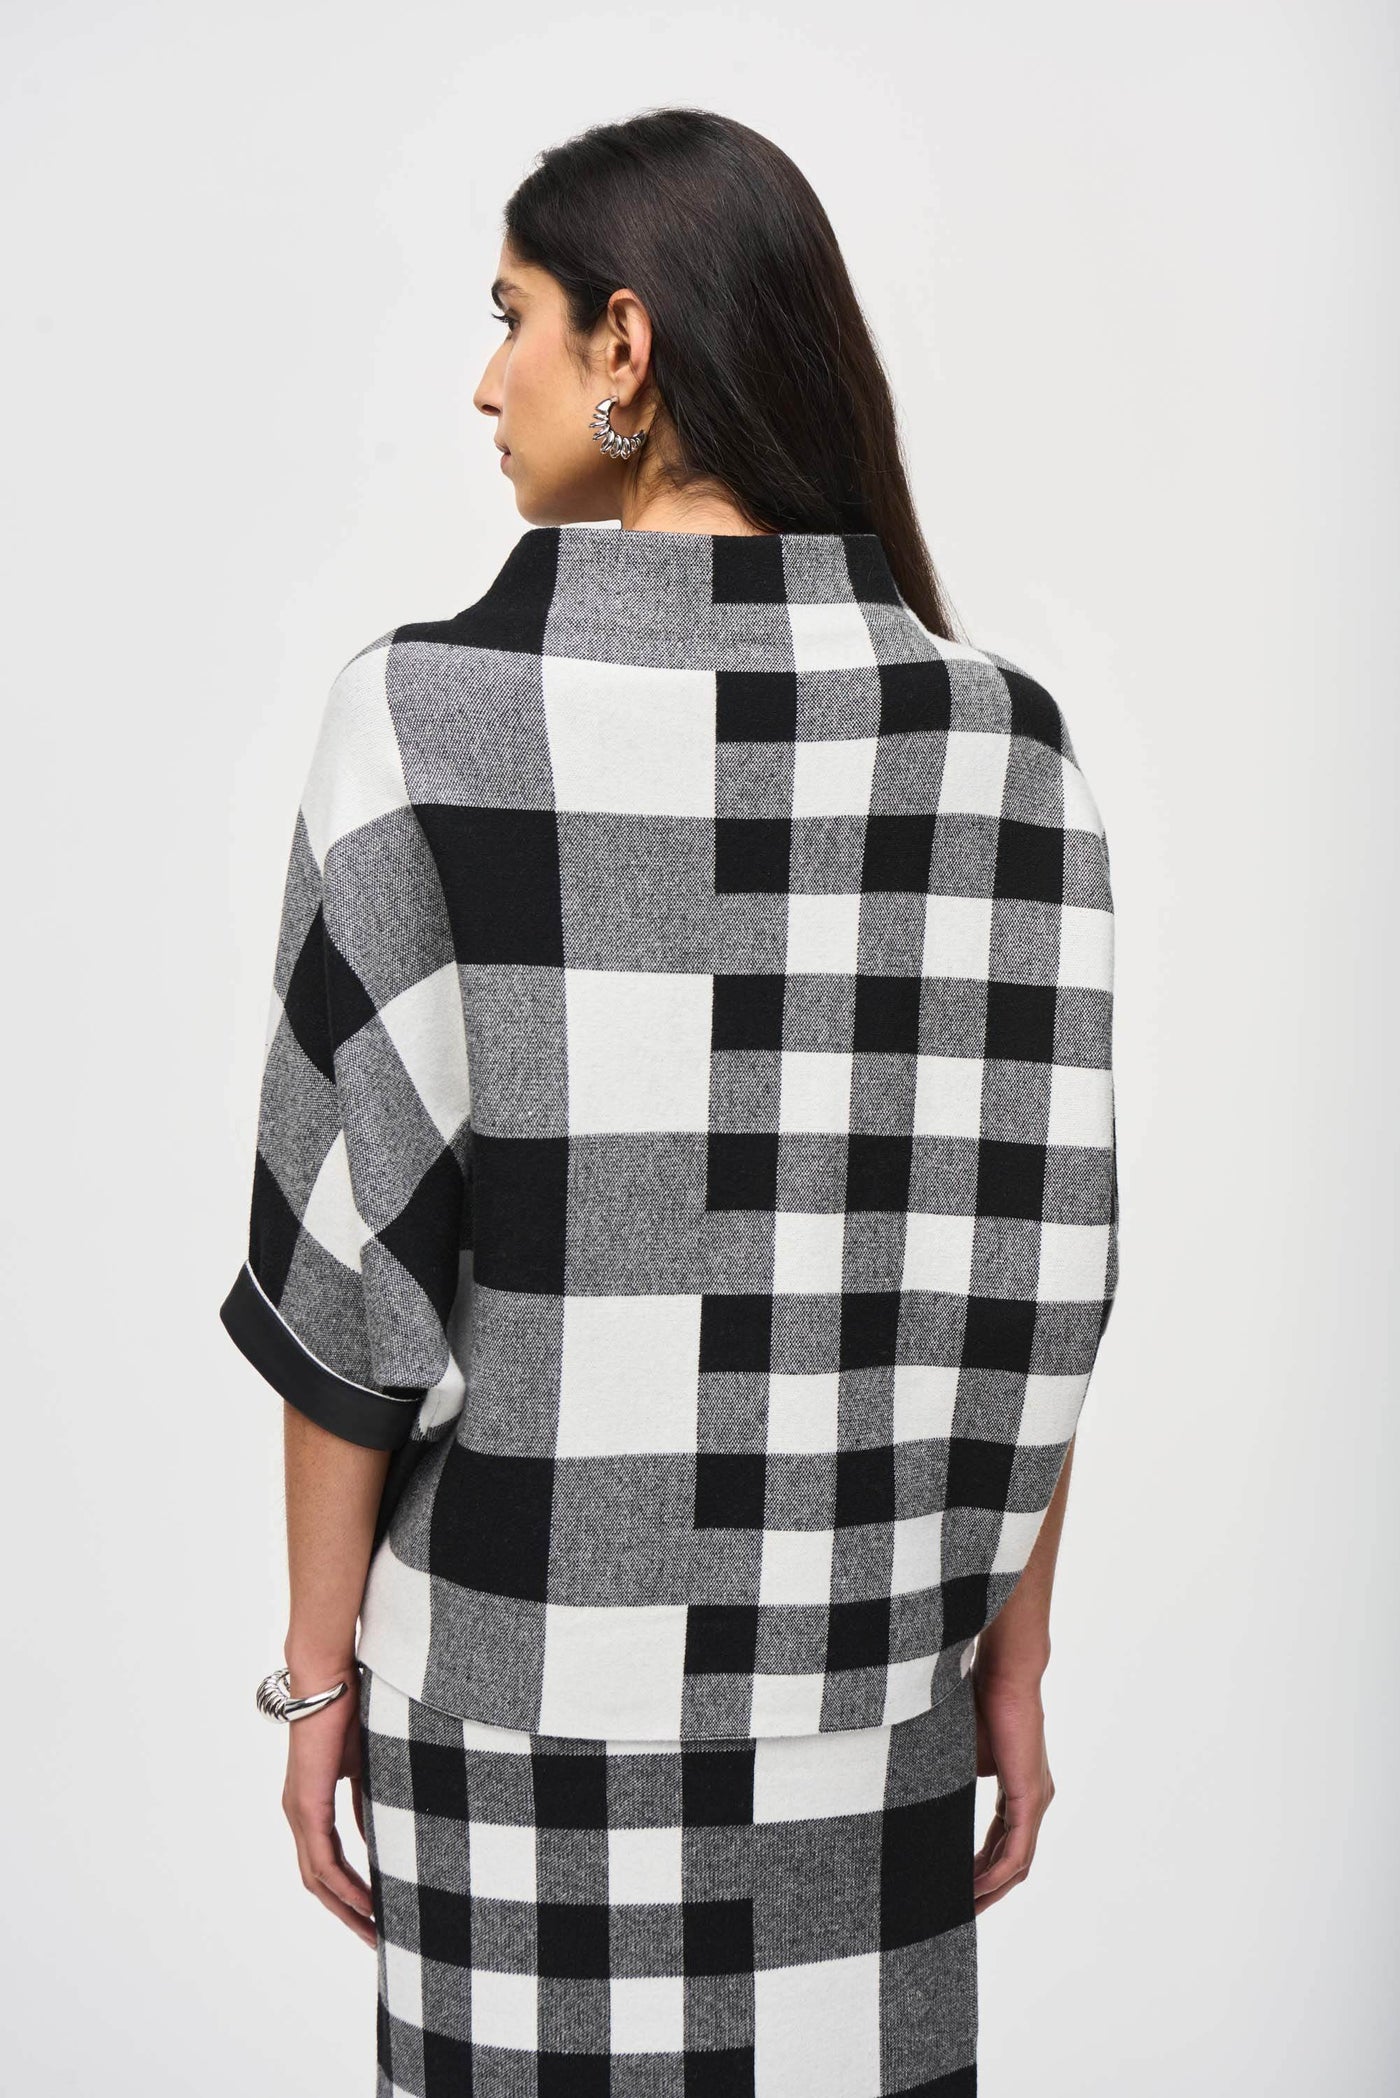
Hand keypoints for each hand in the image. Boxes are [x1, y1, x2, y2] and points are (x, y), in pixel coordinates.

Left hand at [280, 1659, 376, 1946]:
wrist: (329, 1680)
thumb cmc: (349, 1710)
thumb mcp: (366, 1765)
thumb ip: (368, 1800)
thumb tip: (382, 1834)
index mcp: (310, 1804)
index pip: (326, 1862)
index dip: (349, 1891)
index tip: (376, 1913)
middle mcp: (298, 1814)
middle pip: (318, 1882)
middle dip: (347, 1914)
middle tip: (376, 1939)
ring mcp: (300, 1812)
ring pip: (318, 1878)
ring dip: (347, 1908)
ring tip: (375, 1931)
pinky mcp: (307, 1806)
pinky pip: (324, 1860)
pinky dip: (346, 1886)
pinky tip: (368, 1903)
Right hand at [969, 1658, 1055, 1914]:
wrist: (1004, 1673)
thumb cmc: (983, 1700)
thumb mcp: (963, 1752)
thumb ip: (955, 1780)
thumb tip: (926, 1798)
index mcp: (1019, 1789)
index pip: (1003, 1842)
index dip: (981, 1867)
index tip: (957, 1887)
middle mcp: (1034, 1800)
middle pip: (1013, 1862)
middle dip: (987, 1889)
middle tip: (959, 1911)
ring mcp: (1036, 1801)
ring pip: (1017, 1864)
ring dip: (991, 1890)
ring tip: (964, 1909)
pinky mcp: (1031, 1798)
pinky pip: (1016, 1852)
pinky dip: (995, 1874)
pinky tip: (975, 1888)